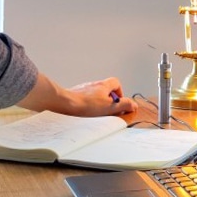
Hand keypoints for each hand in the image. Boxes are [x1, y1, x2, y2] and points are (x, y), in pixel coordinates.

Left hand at [18, 74, 137, 116]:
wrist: (63, 103)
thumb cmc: (85, 105)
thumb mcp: (109, 107)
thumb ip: (123, 105)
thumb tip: (133, 104)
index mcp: (103, 85)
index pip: (116, 83)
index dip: (119, 93)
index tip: (118, 103)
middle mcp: (93, 85)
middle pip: (105, 90)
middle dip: (108, 101)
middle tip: (107, 111)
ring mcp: (82, 89)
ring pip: (94, 95)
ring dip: (97, 103)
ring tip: (94, 114)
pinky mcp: (74, 94)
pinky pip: (84, 99)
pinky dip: (86, 105)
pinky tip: (84, 114)